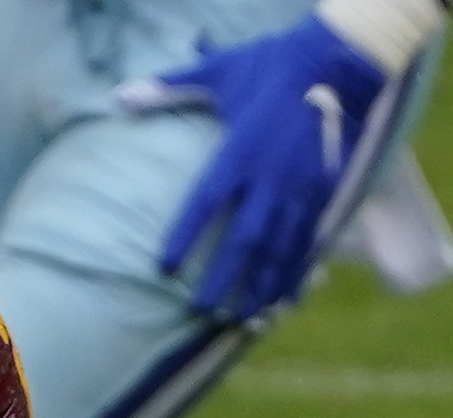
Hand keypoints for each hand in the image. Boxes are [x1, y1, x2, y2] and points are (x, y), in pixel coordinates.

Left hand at [126, 17, 392, 323]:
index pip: (205, 203)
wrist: (334, 63)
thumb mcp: (217, 69)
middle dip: (223, 278)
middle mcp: (270, 176)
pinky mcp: (323, 192)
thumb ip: (169, 86)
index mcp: (239, 150)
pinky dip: (296, 273)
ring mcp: (299, 187)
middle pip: (243, 238)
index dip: (184, 237)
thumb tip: (119, 97)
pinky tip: (285, 300)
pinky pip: (308, 241)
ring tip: (244, 318)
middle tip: (203, 311)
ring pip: (279, 248)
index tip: (163, 268)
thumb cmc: (267, 66)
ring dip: (261, 286)